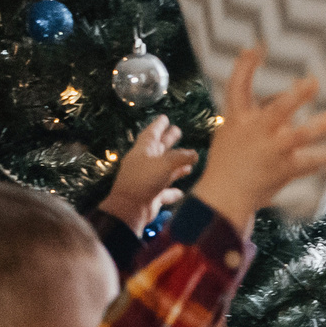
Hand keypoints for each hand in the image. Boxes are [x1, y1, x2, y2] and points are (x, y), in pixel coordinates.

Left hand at [98, 115, 196, 234]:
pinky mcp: (152, 195)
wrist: (130, 208)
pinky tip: (181, 191)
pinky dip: (173, 190)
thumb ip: (181, 158)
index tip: (165, 117)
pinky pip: (165, 190)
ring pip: (165, 169)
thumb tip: (194, 154)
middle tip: (178, 131)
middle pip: (159, 148)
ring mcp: (148, 179)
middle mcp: (145, 163)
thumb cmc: (144, 181)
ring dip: (177, 164)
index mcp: (143, 151)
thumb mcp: (164, 164)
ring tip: (190, 159)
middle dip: (168, 140)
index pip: (151, 133)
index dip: (159, 125)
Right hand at [192, 45, 325, 228]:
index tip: (257, 47)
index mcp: (239, 117)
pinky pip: (310, 162)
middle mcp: (257, 131)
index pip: (238, 86)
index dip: (246, 66)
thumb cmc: (229, 158)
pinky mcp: (284, 169)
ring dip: (322, 125)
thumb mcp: (232, 129)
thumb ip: (258, 108)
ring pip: (300, 136)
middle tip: (313, 82)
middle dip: (296, 97)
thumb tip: (288, 91)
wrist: (223, 195)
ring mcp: (273, 151)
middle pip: (278, 110)